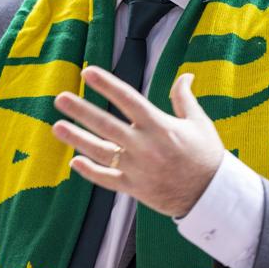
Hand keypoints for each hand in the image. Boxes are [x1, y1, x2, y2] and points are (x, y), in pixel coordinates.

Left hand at [52, 66, 224, 216]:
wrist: (210, 195)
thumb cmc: (206, 155)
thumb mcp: (199, 123)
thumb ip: (184, 99)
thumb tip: (185, 76)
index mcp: (160, 126)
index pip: (128, 100)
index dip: (107, 85)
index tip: (88, 72)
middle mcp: (145, 147)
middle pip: (107, 125)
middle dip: (82, 111)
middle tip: (60, 99)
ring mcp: (138, 169)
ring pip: (101, 152)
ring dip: (77, 139)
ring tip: (58, 127)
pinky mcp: (135, 188)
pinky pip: (107, 180)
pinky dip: (90, 172)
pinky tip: (75, 161)